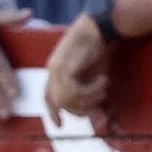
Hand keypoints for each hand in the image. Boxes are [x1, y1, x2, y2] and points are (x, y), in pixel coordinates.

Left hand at [45, 13, 112, 131]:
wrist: (102, 25)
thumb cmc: (99, 47)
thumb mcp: (93, 74)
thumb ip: (90, 94)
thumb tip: (98, 119)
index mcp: (54, 72)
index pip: (47, 98)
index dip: (52, 113)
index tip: (60, 126)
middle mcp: (52, 70)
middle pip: (59, 102)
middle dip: (80, 108)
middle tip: (100, 99)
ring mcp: (56, 68)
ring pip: (66, 98)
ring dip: (88, 98)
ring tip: (103, 88)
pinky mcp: (66, 65)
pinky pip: (73, 89)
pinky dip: (90, 90)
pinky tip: (102, 80)